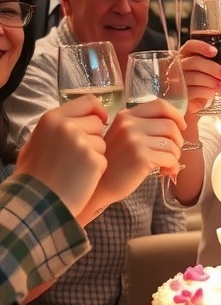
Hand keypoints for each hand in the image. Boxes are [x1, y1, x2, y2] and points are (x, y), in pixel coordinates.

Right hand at [14, 95, 106, 216]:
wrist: (35, 203)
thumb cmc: (32, 176)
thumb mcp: (35, 143)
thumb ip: (55, 128)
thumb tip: (74, 120)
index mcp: (51, 119)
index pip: (87, 101)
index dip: (97, 111)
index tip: (101, 119)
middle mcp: (67, 126)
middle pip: (98, 123)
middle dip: (93, 137)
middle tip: (77, 157)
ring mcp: (81, 143)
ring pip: (102, 143)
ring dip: (95, 156)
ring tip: (75, 170)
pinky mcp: (93, 160)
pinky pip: (103, 161)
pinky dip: (96, 172)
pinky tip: (80, 180)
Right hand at [87, 98, 184, 210]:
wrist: (97, 185)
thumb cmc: (113, 163)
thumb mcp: (123, 137)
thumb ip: (146, 129)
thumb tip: (180, 128)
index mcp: (125, 116)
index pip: (160, 105)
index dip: (176, 114)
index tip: (181, 126)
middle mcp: (129, 125)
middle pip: (170, 125)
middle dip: (178, 140)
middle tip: (173, 151)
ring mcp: (135, 140)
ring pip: (172, 142)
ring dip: (175, 154)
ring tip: (166, 163)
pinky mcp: (141, 157)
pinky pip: (169, 157)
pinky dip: (171, 165)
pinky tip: (163, 170)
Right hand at [178, 38, 220, 113]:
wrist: (191, 105)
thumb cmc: (201, 84)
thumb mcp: (214, 74)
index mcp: (186, 55)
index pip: (190, 45)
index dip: (202, 46)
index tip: (215, 52)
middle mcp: (178, 65)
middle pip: (194, 62)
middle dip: (213, 68)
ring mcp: (176, 79)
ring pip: (194, 77)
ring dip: (211, 81)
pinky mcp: (178, 93)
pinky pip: (193, 91)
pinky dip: (206, 91)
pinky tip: (213, 92)